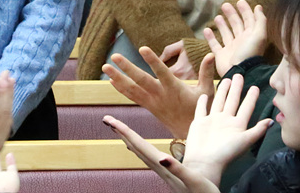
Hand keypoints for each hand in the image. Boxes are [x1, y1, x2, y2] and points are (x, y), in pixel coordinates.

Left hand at [103, 46, 215, 137]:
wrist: (189, 133)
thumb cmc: (200, 110)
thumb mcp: (207, 91)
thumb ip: (206, 72)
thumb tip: (211, 54)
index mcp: (174, 89)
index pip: (162, 72)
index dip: (152, 61)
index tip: (143, 48)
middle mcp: (160, 95)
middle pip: (141, 80)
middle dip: (127, 68)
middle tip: (114, 56)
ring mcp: (152, 102)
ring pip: (132, 89)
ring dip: (118, 77)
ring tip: (106, 66)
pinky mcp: (148, 106)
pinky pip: (132, 97)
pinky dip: (121, 88)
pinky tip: (112, 79)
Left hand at [103, 114, 220, 192]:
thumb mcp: (192, 180)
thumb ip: (177, 168)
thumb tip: (162, 159)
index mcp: (162, 166)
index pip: (140, 145)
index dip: (126, 132)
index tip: (112, 121)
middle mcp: (158, 167)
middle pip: (135, 146)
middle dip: (121, 132)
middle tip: (106, 119)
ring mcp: (161, 170)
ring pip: (139, 151)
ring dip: (127, 138)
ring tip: (117, 128)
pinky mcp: (166, 172)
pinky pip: (146, 155)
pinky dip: (138, 146)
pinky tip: (136, 145)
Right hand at [179, 75, 272, 184]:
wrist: (204, 163)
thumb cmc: (225, 153)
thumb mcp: (244, 141)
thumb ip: (257, 131)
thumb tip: (271, 121)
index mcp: (237, 125)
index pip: (246, 107)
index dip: (251, 97)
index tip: (255, 86)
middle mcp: (225, 121)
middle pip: (232, 100)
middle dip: (236, 88)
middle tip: (239, 74)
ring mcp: (212, 121)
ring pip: (218, 102)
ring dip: (222, 91)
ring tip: (226, 80)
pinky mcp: (199, 123)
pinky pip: (202, 110)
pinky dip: (203, 102)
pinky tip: (204, 95)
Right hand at [203, 1, 267, 76]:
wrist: (240, 72)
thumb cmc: (250, 53)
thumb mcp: (259, 35)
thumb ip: (260, 20)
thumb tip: (258, 7)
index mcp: (250, 36)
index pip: (248, 20)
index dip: (245, 10)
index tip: (240, 1)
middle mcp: (241, 41)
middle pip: (236, 25)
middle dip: (232, 14)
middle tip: (225, 5)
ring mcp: (231, 48)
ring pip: (226, 33)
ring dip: (222, 25)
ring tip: (217, 17)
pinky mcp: (221, 55)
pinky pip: (215, 45)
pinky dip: (210, 37)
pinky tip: (206, 29)